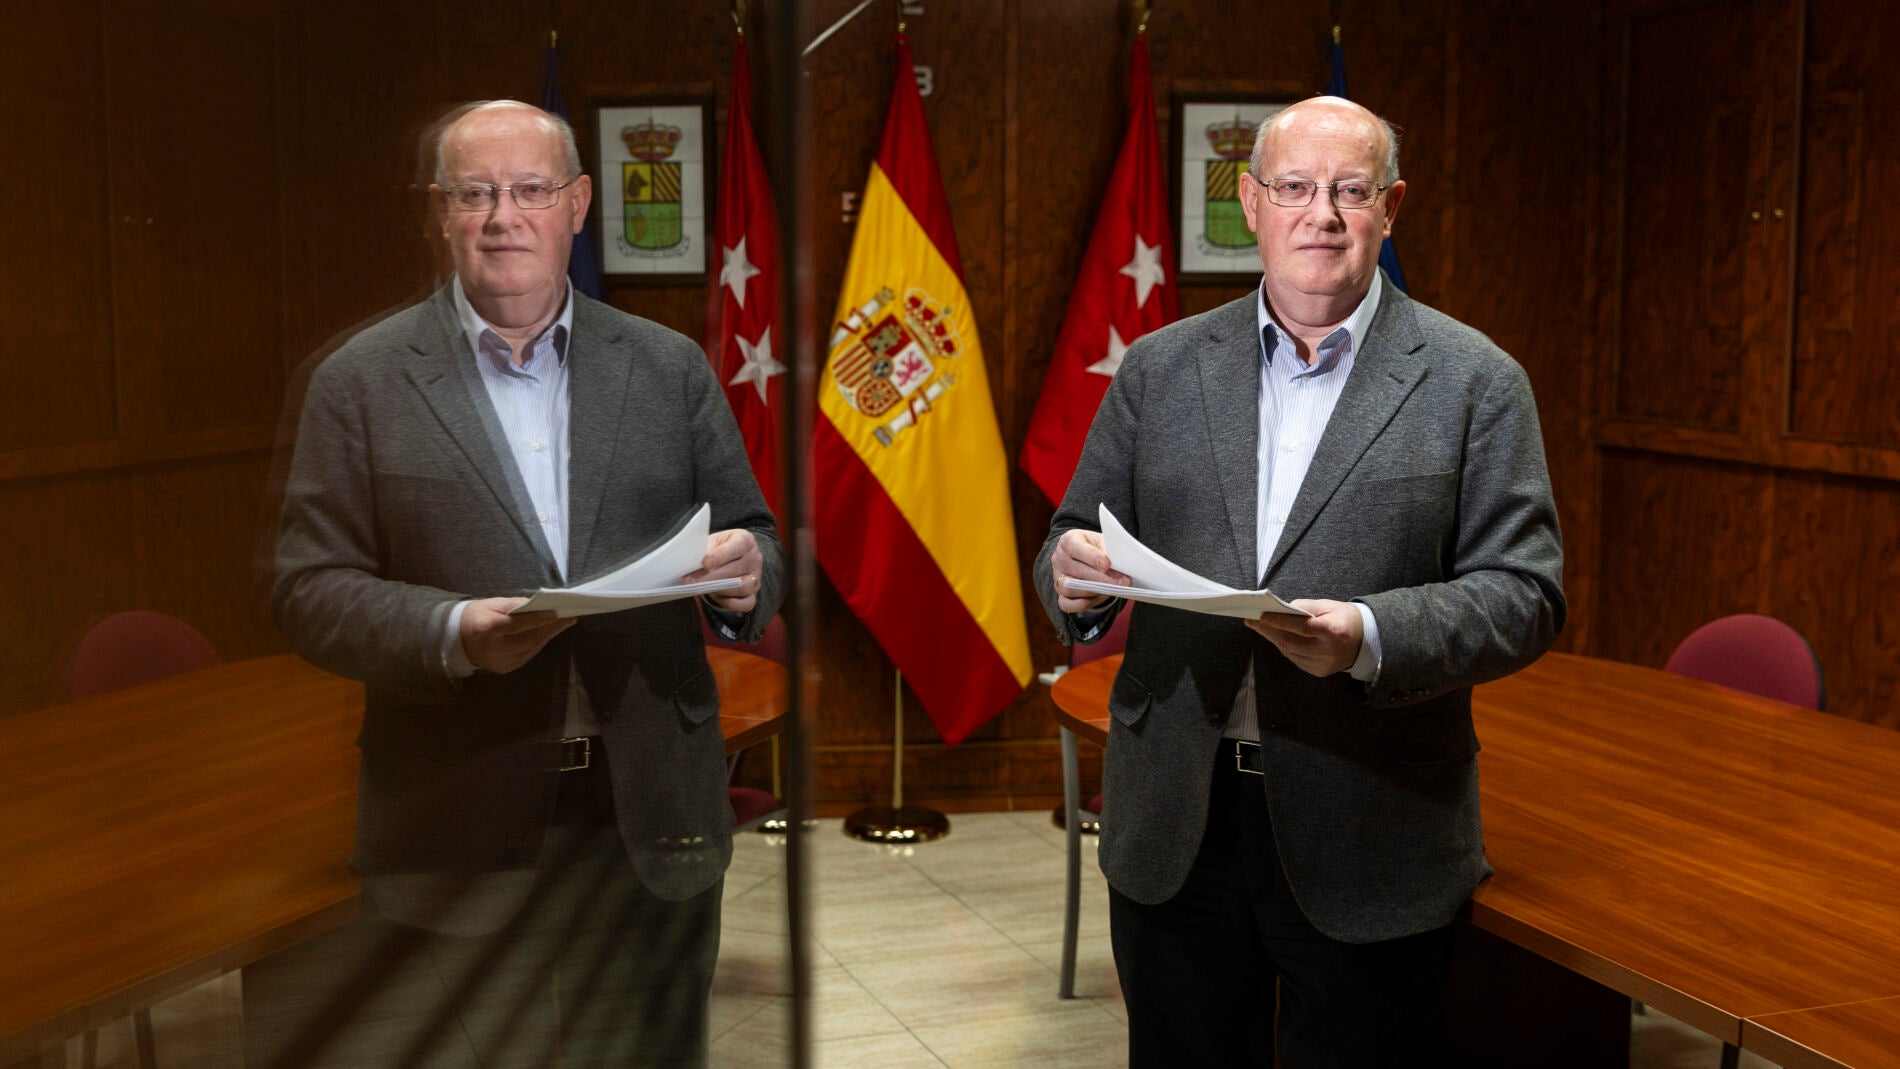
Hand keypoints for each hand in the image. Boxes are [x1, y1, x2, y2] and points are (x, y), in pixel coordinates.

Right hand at [460, 597, 574, 673]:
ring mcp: (498, 661)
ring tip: (562, 625)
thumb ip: (515, 604)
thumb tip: (539, 604)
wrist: (457, 639)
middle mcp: (493, 648)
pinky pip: (526, 656)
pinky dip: (538, 645)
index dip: (538, 619)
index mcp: (487, 628)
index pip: (517, 624)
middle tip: (569, 619)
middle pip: (528, 639)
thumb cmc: (477, 616)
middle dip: (550, 628)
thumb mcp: (491, 604)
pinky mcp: (503, 668)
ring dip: (548, 636)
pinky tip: (547, 635)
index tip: (557, 613)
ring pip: (530, 649)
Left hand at [689, 529, 762, 612]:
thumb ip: (704, 550)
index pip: (737, 546)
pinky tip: (716, 596)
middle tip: (691, 581)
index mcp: (745, 540)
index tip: (704, 563)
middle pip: (736, 570)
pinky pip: (746, 603)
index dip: (720, 556)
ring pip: (742, 587)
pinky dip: (730, 602)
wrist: (728, 559)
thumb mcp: (711, 542)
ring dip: (720, 590)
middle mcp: (755, 558)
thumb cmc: (717, 549)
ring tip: (701, 588)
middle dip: (711, 577)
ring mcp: (756, 578)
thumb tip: (690, 564)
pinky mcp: (753, 594)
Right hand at [1051, 529, 1129, 613]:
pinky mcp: (1060, 595)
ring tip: (1114, 589)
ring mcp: (1057, 578)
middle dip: (1101, 578)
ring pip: (1070, 588)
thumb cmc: (1100, 550)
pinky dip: (1081, 604)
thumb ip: (1111, 551)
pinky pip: (1066, 604)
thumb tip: (1124, 564)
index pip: (1074, 547)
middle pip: (1076, 570)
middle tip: (1123, 582)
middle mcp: (1059, 558)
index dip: (1091, 556)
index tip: (1108, 564)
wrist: (1093, 561)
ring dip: (1093, 591)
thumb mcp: (1106, 543)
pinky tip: (1098, 598)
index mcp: (1068, 540)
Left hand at [1246, 598, 1362, 676]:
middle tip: (1251, 621)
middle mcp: (1328, 651)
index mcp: (1334, 631)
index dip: (1280, 621)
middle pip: (1291, 641)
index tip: (1261, 616)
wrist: (1364, 642)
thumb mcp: (1329, 606)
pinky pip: (1295, 658)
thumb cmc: (1344, 618)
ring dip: (1273, 638)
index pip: (1302, 627)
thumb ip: (1305, 606)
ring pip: (1290, 651)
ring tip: (1260, 627)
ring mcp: (1323, 664)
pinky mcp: (1319, 671)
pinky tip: (1275, 637)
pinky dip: (1283, 647)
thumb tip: (1280, 609)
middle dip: (1269, 630)